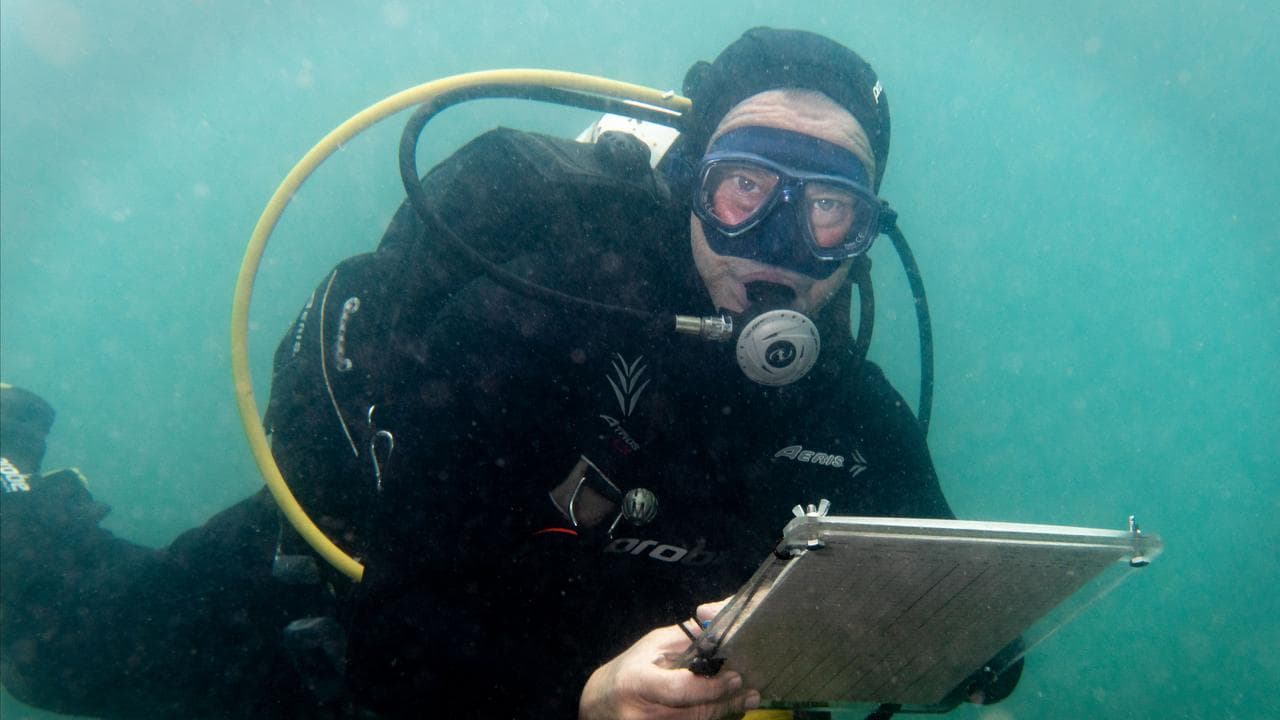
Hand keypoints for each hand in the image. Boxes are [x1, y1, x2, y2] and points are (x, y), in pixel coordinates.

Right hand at [579, 617, 759, 719]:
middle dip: (726, 701)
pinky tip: (728, 708)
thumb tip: (721, 626)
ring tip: (748, 698)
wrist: (599, 706)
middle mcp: (643, 713)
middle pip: (695, 713)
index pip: (679, 690)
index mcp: (636, 682)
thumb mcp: (651, 647)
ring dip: (724, 711)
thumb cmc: (629, 670)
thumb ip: (686, 639)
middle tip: (751, 691)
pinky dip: (710, 718)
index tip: (735, 677)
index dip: (710, 687)